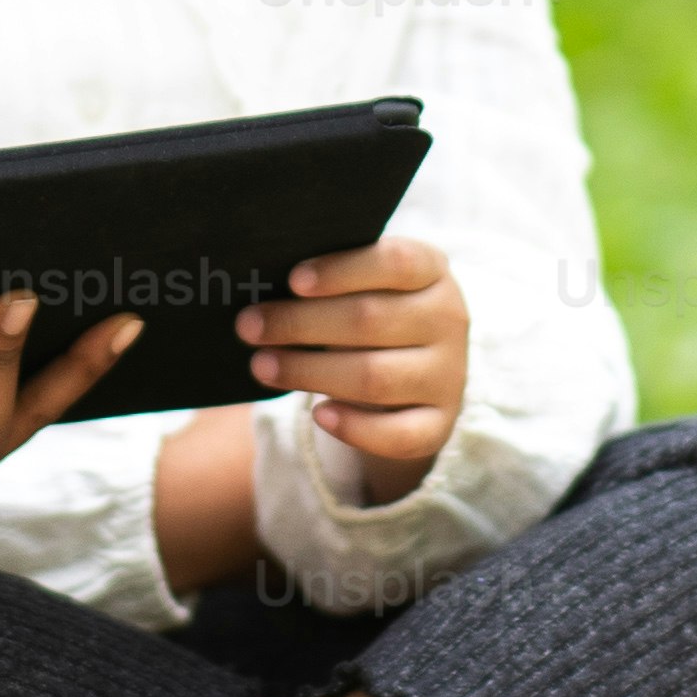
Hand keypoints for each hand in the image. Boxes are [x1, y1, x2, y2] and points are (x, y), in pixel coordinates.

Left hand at [243, 238, 465, 502]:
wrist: (415, 373)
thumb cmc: (374, 316)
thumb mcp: (365, 288)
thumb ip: (329, 283)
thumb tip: (260, 289)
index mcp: (432, 271)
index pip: (395, 262)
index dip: (343, 270)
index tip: (292, 281)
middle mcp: (449, 320)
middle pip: (371, 320)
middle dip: (300, 324)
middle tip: (248, 327)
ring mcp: (448, 375)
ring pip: (375, 377)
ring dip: (309, 372)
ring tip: (261, 366)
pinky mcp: (439, 424)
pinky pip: (398, 434)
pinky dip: (355, 428)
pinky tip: (318, 414)